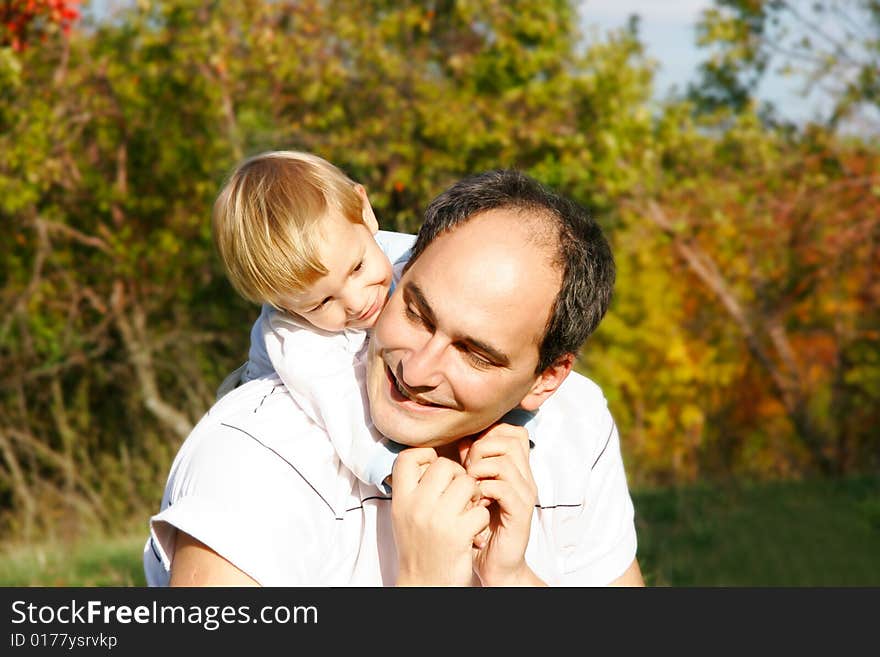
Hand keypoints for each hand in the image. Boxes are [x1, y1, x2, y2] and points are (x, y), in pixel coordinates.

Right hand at [391, 448, 489, 585]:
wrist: (424, 583)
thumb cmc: (419, 546)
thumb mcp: (406, 514)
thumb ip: (415, 487)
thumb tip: (430, 455)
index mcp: (401, 499)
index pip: (407, 457)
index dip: (424, 455)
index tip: (433, 468)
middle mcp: (417, 506)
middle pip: (444, 465)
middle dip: (457, 475)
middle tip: (458, 493)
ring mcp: (438, 519)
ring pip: (467, 483)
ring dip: (473, 495)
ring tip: (468, 510)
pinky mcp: (459, 534)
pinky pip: (481, 509)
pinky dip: (482, 518)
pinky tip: (473, 529)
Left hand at [460, 423, 538, 585]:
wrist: (496, 563)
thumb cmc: (482, 525)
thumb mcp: (475, 487)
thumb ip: (473, 463)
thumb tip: (463, 440)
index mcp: (516, 469)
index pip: (513, 432)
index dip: (490, 434)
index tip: (470, 452)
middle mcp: (525, 477)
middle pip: (510, 440)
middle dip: (482, 448)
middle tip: (468, 469)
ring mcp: (525, 494)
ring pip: (505, 462)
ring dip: (480, 469)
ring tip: (471, 485)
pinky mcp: (520, 512)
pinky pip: (503, 488)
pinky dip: (484, 490)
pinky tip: (476, 500)